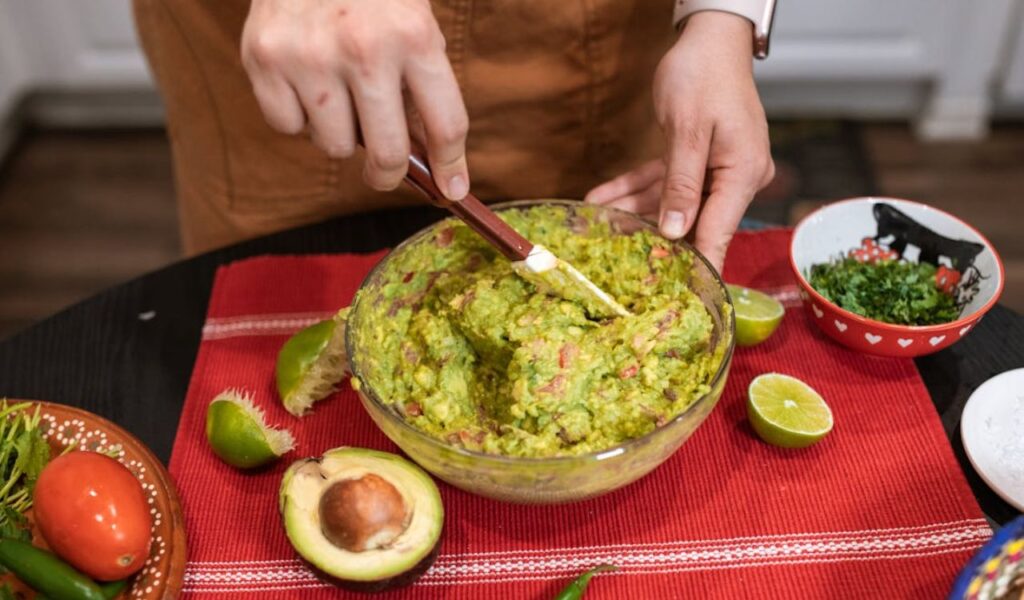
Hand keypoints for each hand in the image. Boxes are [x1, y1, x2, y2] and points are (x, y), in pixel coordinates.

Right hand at [241, 0, 469, 199]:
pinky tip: (304, 80)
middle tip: (385, 172)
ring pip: (334, 147)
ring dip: (340, 134)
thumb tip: (430, 160)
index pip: (445, 124)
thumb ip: (422, 86)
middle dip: (389, 174)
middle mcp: (363, 49)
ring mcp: (309, 56)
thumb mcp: (413, 23)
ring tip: (339, 95)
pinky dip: (297, 116)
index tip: (451, 188)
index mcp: (414, 36)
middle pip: (388, 153)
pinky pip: (287, 127)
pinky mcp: (264, 58)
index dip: (451, 165)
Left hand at [585, 12, 773, 269]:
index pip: (718, 232)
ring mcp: (717, 169)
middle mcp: (734, 177)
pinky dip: (634, 188)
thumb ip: (680, 184)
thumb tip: (675, 232)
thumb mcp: (686, 130)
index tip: (674, 297)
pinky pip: (663, 181)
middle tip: (612, 257)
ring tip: (594, 224)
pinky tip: (600, 197)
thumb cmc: (703, 75)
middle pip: (691, 221)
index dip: (695, 266)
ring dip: (631, 211)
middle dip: (648, 237)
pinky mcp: (697, 159)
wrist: (708, 37)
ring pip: (670, 202)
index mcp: (742, 173)